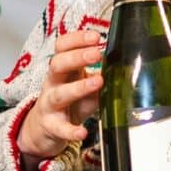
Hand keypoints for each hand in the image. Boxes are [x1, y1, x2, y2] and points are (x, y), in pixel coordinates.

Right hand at [14, 32, 104, 168]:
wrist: (45, 128)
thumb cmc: (69, 102)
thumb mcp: (83, 85)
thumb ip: (100, 77)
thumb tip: (126, 69)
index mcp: (62, 69)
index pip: (62, 47)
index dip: (77, 39)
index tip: (96, 37)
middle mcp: (53, 83)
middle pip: (57, 64)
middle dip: (77, 57)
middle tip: (97, 53)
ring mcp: (50, 104)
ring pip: (59, 94)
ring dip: (78, 87)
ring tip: (98, 82)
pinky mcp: (51, 126)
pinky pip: (60, 128)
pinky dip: (71, 131)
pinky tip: (83, 133)